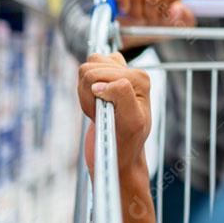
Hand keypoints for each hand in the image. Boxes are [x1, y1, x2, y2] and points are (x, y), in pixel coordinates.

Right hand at [77, 52, 151, 175]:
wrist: (121, 154)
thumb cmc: (127, 141)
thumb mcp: (131, 121)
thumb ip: (121, 95)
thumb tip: (98, 85)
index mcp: (140, 78)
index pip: (98, 74)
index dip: (94, 97)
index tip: (107, 114)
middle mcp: (131, 72)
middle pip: (90, 68)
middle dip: (88, 95)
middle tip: (102, 114)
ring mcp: (118, 74)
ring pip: (85, 70)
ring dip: (86, 94)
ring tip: (99, 111)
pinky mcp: (106, 79)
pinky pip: (84, 75)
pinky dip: (84, 93)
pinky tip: (95, 107)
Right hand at [111, 0, 195, 47]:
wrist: (137, 27)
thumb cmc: (160, 23)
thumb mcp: (177, 25)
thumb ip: (183, 17)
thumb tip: (177, 8)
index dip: (165, 11)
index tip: (162, 18)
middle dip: (150, 14)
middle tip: (149, 20)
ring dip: (136, 12)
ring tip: (139, 15)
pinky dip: (123, 5)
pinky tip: (125, 10)